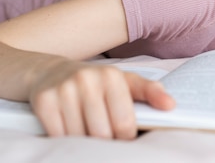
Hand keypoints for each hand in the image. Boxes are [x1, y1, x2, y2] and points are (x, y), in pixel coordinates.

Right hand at [29, 61, 174, 139]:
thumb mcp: (124, 81)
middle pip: (102, 134)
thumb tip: (171, 105)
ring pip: (79, 138)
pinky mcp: (43, 101)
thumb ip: (149, 92)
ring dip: (83, 143)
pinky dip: (63, 141)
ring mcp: (64, 89)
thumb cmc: (95, 82)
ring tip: (85, 132)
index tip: (123, 138)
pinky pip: (57, 136)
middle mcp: (88, 80)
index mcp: (113, 76)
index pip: (125, 124)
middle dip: (105, 143)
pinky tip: (68, 131)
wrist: (50, 71)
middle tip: (103, 137)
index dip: (125, 138)